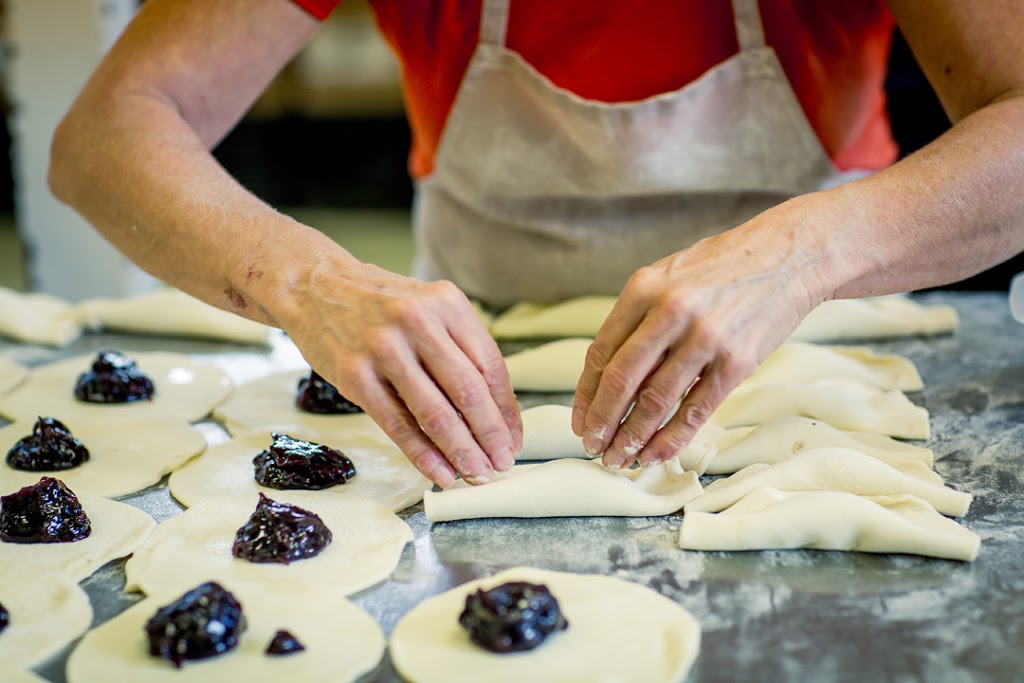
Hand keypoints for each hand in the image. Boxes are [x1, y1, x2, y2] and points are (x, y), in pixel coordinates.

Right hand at [277, 253, 521, 487]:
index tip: (514, 438)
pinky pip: (398, 425)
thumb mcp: (428, 307)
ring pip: (435, 413)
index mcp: (446, 303)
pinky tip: (440, 473)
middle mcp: (418, 322)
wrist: (314, 286)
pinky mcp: (355, 375)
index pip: (490, 365)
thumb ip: (459, 349)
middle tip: (502, 464)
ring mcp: (384, 349)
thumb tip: (494, 413)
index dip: (506, 410)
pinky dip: (423, 455)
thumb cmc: (381, 304)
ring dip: (461, 452)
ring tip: (477, 474)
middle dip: (490, 436)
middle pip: (468, 391)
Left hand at [572, 202, 832, 468]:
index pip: (601, 353)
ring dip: (633, 438)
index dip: (586, 395)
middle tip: (594, 448)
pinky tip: (656, 454)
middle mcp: (670, 311)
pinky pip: (696, 410)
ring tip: (620, 459)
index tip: (580, 421)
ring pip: (656, 401)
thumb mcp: (669, 276)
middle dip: (602, 422)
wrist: (789, 254)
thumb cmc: (722, 268)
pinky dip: (671, 438)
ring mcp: (705, 337)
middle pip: (621, 380)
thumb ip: (638, 317)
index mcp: (643, 288)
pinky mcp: (737, 361)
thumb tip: (606, 373)